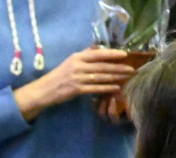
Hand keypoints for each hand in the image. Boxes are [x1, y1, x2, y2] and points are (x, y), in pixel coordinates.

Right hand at [14, 47, 133, 120]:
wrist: (43, 90)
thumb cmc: (58, 76)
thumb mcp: (70, 62)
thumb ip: (84, 56)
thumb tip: (99, 49)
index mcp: (76, 57)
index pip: (98, 54)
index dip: (112, 54)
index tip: (124, 54)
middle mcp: (77, 66)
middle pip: (102, 66)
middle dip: (118, 67)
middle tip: (131, 68)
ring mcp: (77, 78)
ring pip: (101, 77)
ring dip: (115, 77)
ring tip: (126, 77)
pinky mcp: (76, 90)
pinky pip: (95, 88)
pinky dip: (106, 88)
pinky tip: (116, 87)